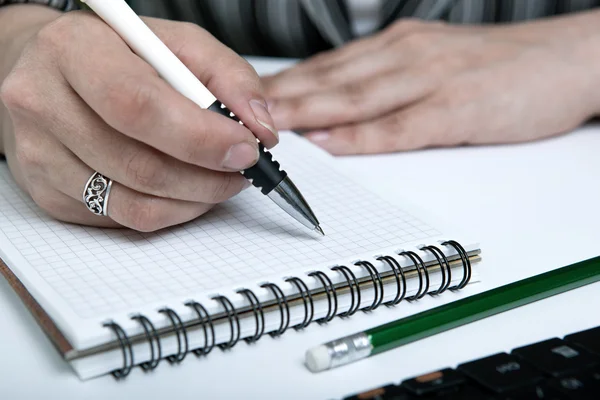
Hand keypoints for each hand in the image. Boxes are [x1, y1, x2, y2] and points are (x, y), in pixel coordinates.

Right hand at [1, 10, 277, 230]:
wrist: (48, 72)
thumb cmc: (118, 55)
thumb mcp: (177, 44)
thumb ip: (228, 77)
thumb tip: (261, 129)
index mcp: (73, 50)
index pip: (140, 106)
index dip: (201, 136)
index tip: (246, 147)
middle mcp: (42, 103)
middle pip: (139, 165)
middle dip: (208, 176)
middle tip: (243, 169)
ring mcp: (39, 155)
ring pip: (135, 203)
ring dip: (195, 199)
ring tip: (221, 179)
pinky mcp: (49, 193)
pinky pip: (124, 219)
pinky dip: (170, 211)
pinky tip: (187, 191)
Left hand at [263, 16, 599, 154]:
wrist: (565, 59)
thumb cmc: (494, 67)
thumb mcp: (432, 62)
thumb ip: (385, 81)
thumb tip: (337, 108)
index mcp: (398, 46)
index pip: (327, 66)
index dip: (283, 83)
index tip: (246, 99)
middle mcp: (406, 56)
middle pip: (330, 79)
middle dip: (280, 98)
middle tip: (238, 113)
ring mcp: (431, 79)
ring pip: (356, 97)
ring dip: (308, 113)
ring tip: (268, 127)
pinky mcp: (458, 107)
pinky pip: (401, 125)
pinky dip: (362, 137)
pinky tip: (333, 145)